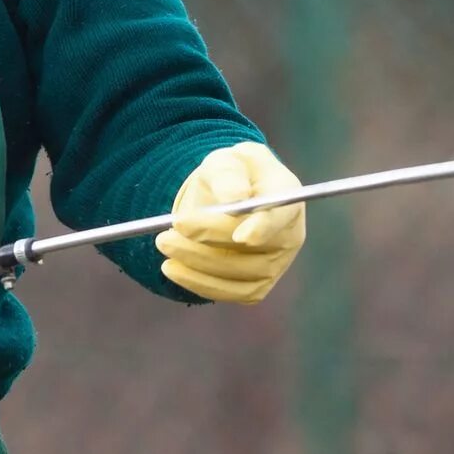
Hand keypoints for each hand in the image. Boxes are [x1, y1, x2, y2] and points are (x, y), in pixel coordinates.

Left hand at [155, 141, 305, 304]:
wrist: (226, 197)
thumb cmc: (230, 174)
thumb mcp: (226, 161)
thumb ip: (227, 175)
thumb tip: (233, 197)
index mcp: (286, 196)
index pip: (280, 216)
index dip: (264, 228)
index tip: (241, 237)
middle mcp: (289, 234)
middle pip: (254, 250)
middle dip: (208, 244)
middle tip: (167, 235)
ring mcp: (277, 264)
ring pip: (240, 277)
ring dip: (197, 266)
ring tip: (165, 245)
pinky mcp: (258, 284)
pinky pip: (232, 293)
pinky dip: (200, 284)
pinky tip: (175, 269)